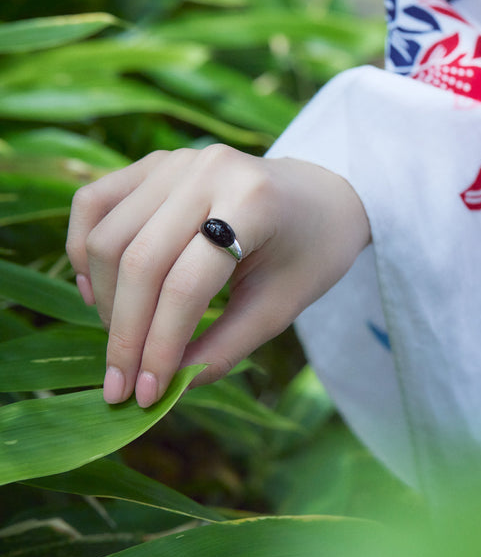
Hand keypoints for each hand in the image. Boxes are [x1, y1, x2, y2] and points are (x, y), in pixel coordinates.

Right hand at [66, 145, 370, 406]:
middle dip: (124, 335)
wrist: (321, 195)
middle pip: (139, 262)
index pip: (186, 286)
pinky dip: (83, 251)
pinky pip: (93, 203)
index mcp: (253, 202)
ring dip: (103, 299)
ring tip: (122, 340)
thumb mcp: (279, 308)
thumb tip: (166, 387)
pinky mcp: (152, 163)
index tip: (146, 396)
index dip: (159, 347)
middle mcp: (208, 169)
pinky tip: (95, 292)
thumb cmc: (308, 254)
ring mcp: (175, 160)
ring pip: (107, 237)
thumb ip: (223, 348)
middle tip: (121, 386)